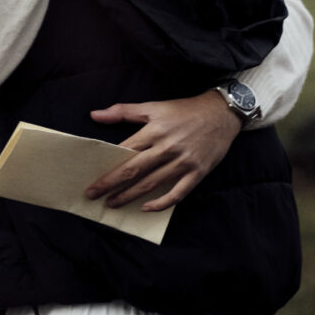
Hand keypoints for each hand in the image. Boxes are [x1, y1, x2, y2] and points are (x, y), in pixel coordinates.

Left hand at [84, 91, 241, 211]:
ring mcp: (182, 162)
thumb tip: (94, 115)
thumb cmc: (184, 110)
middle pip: (134, 170)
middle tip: (93, 196)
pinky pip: (177, 193)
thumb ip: (122, 111)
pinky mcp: (197, 173)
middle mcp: (167, 147)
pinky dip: (161, 203)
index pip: (124, 152)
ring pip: (151, 183)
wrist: (221, 114)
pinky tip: (146, 208)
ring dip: (130, 196)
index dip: (107, 168)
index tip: (92, 181)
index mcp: (154, 130)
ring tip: (113, 204)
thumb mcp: (153, 106)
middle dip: (111, 185)